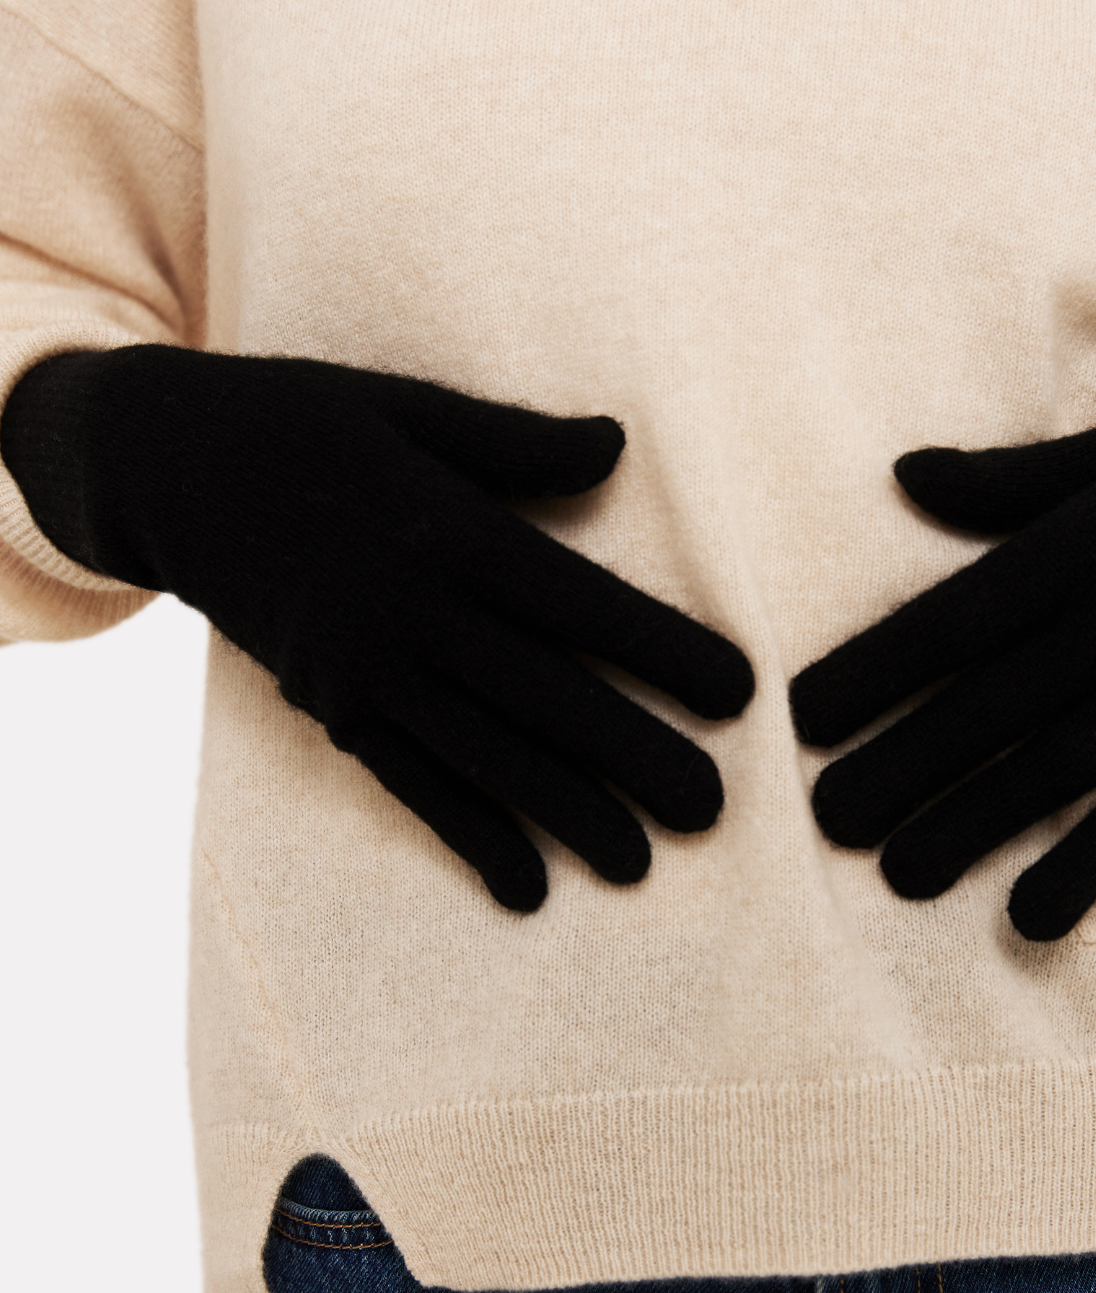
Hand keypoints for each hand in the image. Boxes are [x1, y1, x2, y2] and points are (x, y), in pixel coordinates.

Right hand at [0, 345, 753, 909]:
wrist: (162, 469)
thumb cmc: (303, 422)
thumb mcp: (409, 406)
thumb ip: (514, 443)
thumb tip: (617, 448)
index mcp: (449, 530)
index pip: (579, 603)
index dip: (660, 651)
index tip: (737, 694)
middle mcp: (413, 613)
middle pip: (545, 696)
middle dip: (632, 757)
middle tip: (713, 811)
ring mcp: (368, 671)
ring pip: (485, 755)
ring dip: (564, 814)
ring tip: (639, 866)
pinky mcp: (331, 708)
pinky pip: (409, 783)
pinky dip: (467, 836)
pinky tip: (525, 886)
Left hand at [790, 379, 1095, 939]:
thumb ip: (1005, 483)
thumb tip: (903, 474)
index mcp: (1078, 544)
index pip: (956, 617)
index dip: (877, 670)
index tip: (801, 719)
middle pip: (992, 701)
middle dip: (903, 763)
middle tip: (824, 821)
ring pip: (1060, 762)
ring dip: (976, 822)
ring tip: (899, 876)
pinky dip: (1092, 862)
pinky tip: (1030, 916)